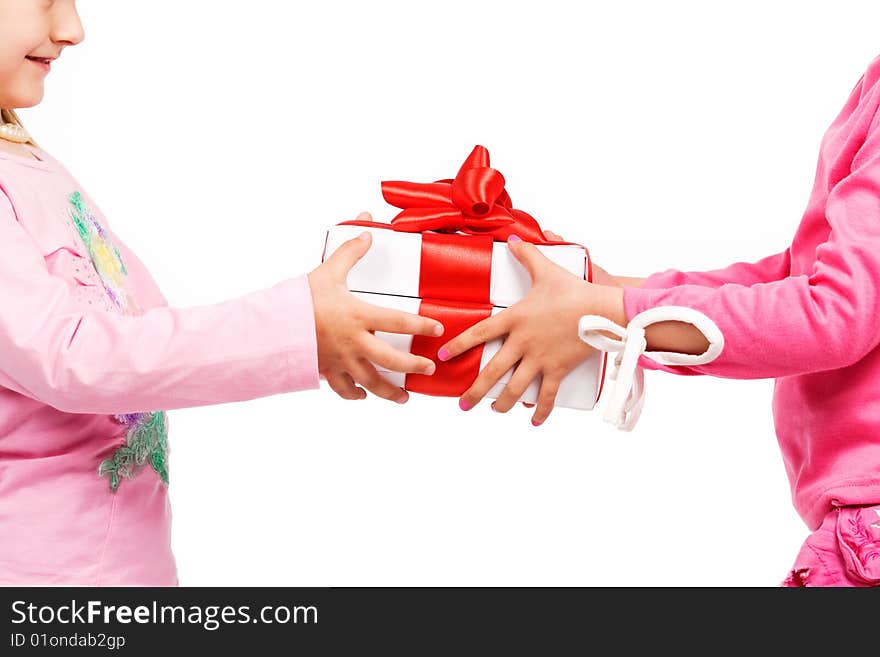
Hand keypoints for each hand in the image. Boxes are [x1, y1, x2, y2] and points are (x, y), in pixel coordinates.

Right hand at [308, 213, 443, 402]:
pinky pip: (344, 389)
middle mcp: (354, 342)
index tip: (438, 330)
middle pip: (391, 361)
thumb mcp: (327, 272)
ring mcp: (341, 360)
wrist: (272, 328)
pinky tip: (363, 395)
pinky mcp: (326, 371)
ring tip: (404, 397)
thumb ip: (349, 252)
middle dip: (413, 367)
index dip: (421, 326)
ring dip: (389, 392)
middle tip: (429, 368)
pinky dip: (355, 394)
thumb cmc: (300, 299)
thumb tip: (367, 231)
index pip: (399, 321)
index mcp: (359, 317)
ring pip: (371, 382)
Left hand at [437, 232, 622, 424]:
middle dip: (475, 390)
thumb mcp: (546, 270)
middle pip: (493, 371)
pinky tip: (533, 422)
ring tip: (494, 411)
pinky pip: (547, 395)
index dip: (460, 345)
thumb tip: (514, 237)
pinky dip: (541, 410)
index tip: (444, 356)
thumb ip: (527, 254)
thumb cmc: (573, 290)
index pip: (480, 333)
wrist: (602, 310)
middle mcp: (523, 343)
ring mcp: (540, 359)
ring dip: (503, 403)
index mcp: (515, 319)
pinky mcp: (558, 369)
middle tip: (462, 404)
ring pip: (516, 387)